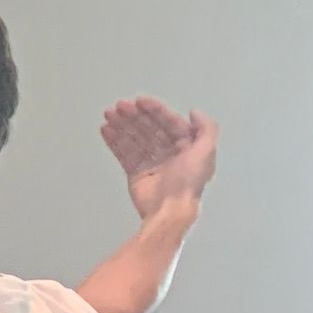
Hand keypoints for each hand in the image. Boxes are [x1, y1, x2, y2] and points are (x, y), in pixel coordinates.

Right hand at [99, 98, 216, 218]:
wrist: (168, 210)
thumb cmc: (188, 184)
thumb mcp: (206, 152)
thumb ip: (206, 128)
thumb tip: (195, 112)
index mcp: (187, 146)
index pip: (169, 122)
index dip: (154, 110)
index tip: (140, 101)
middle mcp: (170, 153)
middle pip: (149, 128)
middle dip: (134, 116)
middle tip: (119, 107)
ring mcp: (152, 163)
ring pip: (135, 138)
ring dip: (122, 125)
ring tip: (109, 115)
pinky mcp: (137, 173)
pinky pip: (124, 153)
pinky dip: (114, 141)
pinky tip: (106, 131)